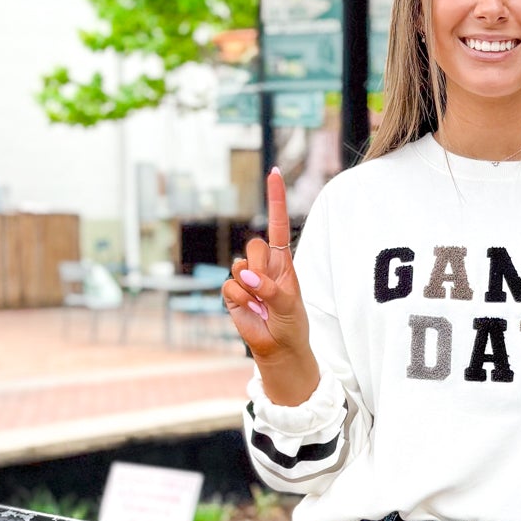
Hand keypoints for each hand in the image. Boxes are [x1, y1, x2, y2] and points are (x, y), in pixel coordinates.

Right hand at [223, 167, 320, 405]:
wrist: (278, 348)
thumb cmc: (291, 323)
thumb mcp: (289, 304)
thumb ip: (270, 288)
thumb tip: (246, 277)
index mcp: (283, 261)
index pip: (278, 224)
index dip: (275, 199)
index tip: (274, 172)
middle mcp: (263, 265)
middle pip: (254, 245)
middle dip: (260, 265)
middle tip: (269, 288)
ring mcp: (246, 278)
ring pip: (240, 266)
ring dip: (251, 286)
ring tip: (262, 303)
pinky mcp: (232, 293)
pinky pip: (229, 286)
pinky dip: (241, 300)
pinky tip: (251, 310)